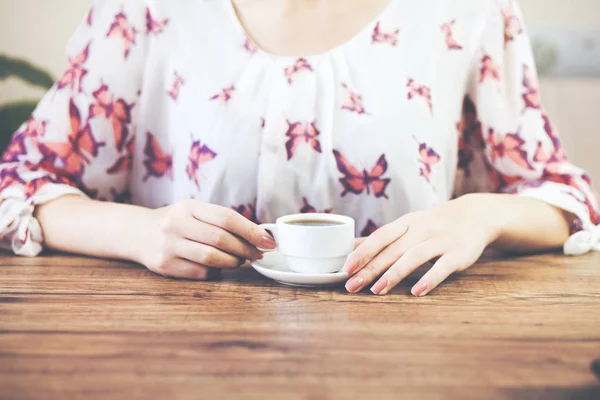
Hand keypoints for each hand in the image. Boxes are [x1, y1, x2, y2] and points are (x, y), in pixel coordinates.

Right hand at [138, 200, 275, 279]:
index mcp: (189, 206)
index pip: (226, 218)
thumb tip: (259, 234)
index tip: (268, 241)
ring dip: (233, 262)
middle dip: (246, 249)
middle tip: (258, 254)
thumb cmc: (177, 223)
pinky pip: (200, 272)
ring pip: (212, 258)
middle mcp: (176, 224)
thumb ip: (221, 220)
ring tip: (239, 260)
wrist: (138, 233)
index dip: (251, 230)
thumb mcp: (194, 212)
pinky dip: (215, 271)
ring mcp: (169, 245)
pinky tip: (217, 267)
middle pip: (221, 239)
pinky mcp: (165, 265)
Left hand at [344, 194, 502, 295]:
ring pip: (414, 257)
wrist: (475, 215)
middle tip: (352, 286)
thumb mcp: (407, 225)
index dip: (362, 252)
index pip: (380, 237)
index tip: (345, 268)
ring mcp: (440, 241)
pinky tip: (416, 291)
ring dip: (394, 274)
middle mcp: (421, 230)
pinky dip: (429, 279)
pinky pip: (442, 267)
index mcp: (405, 223)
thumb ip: (381, 239)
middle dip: (370, 268)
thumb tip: (350, 248)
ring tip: (377, 290)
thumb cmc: (433, 224)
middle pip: (392, 250)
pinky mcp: (458, 254)